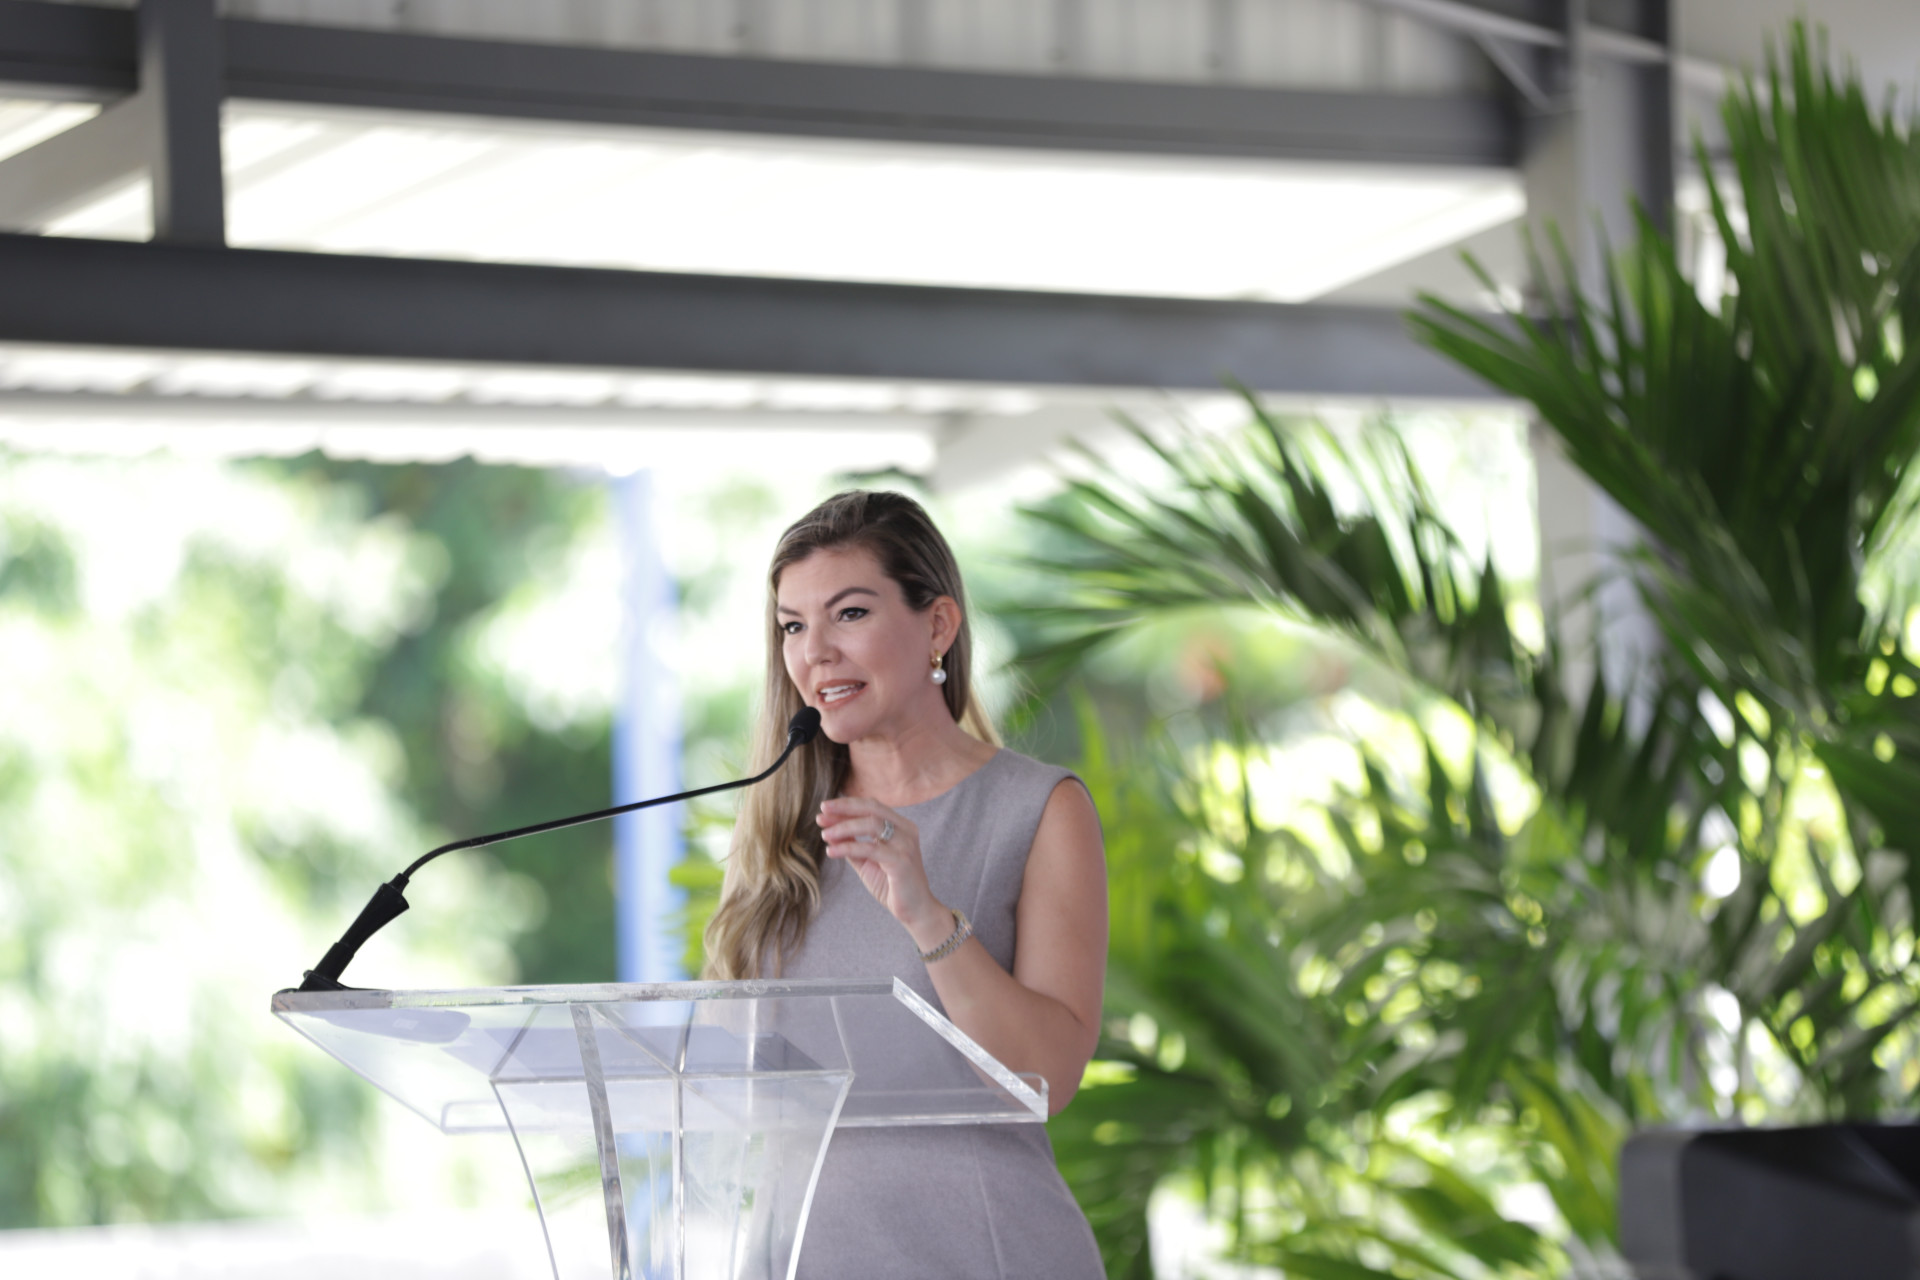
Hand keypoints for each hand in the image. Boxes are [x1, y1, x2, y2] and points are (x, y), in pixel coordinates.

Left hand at [817, 796, 951, 948]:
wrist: (915, 911)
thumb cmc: (892, 886)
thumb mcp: (867, 861)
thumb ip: (852, 845)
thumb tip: (829, 832)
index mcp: (901, 826)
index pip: (871, 807)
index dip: (847, 806)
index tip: (824, 809)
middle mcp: (906, 830)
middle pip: (872, 808)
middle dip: (844, 808)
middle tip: (821, 813)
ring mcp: (905, 844)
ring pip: (870, 824)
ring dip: (843, 827)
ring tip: (825, 835)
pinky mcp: (901, 860)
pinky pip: (870, 848)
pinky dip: (848, 848)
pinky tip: (832, 851)